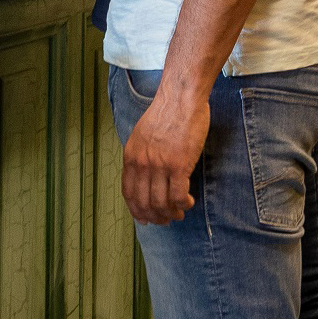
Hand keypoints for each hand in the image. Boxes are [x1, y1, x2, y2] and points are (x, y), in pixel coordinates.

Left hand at [122, 81, 206, 224]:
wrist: (181, 98)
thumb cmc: (166, 113)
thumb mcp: (142, 135)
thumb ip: (141, 156)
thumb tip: (144, 176)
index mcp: (131, 157)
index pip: (128, 193)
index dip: (136, 211)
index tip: (144, 219)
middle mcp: (142, 164)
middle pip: (144, 203)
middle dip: (155, 217)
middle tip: (166, 220)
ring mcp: (159, 166)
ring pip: (161, 203)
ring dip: (171, 213)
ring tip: (179, 212)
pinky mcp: (179, 165)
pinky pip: (178, 196)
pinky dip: (183, 204)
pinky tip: (188, 202)